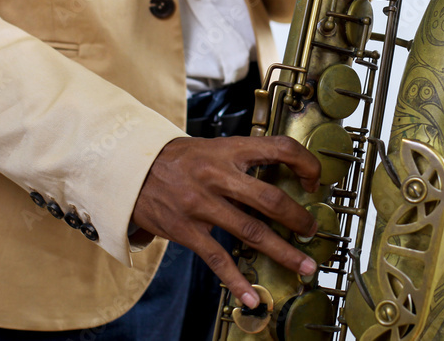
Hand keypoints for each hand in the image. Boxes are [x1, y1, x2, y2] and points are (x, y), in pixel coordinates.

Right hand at [132, 135, 321, 309]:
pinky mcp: (186, 229)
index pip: (279, 148)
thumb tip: (279, 174)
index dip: (305, 163)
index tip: (315, 179)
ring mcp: (202, 204)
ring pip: (251, 231)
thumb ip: (242, 160)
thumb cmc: (175, 158)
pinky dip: (237, 281)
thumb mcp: (212, 147)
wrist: (128, 168)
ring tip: (303, 265)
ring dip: (282, 251)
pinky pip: (217, 258)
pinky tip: (252, 296)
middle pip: (270, 198)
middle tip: (312, 230)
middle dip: (298, 218)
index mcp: (229, 150)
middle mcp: (217, 176)